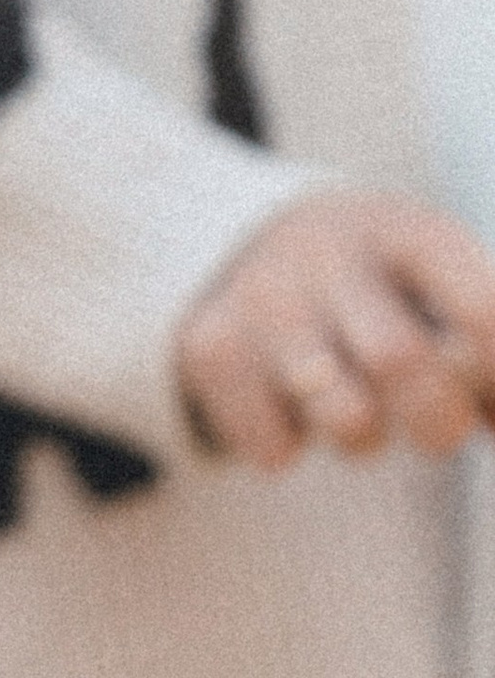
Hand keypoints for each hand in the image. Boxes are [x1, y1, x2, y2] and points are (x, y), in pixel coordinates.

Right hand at [176, 190, 494, 466]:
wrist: (244, 243)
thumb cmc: (378, 286)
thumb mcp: (435, 278)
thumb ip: (481, 339)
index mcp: (406, 230)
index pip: (479, 311)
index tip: (489, 393)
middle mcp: (328, 252)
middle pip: (402, 364)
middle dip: (438, 421)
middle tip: (439, 426)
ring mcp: (263, 298)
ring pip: (342, 416)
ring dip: (365, 437)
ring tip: (360, 410)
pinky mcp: (210, 348)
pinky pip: (273, 447)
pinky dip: (289, 445)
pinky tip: (288, 404)